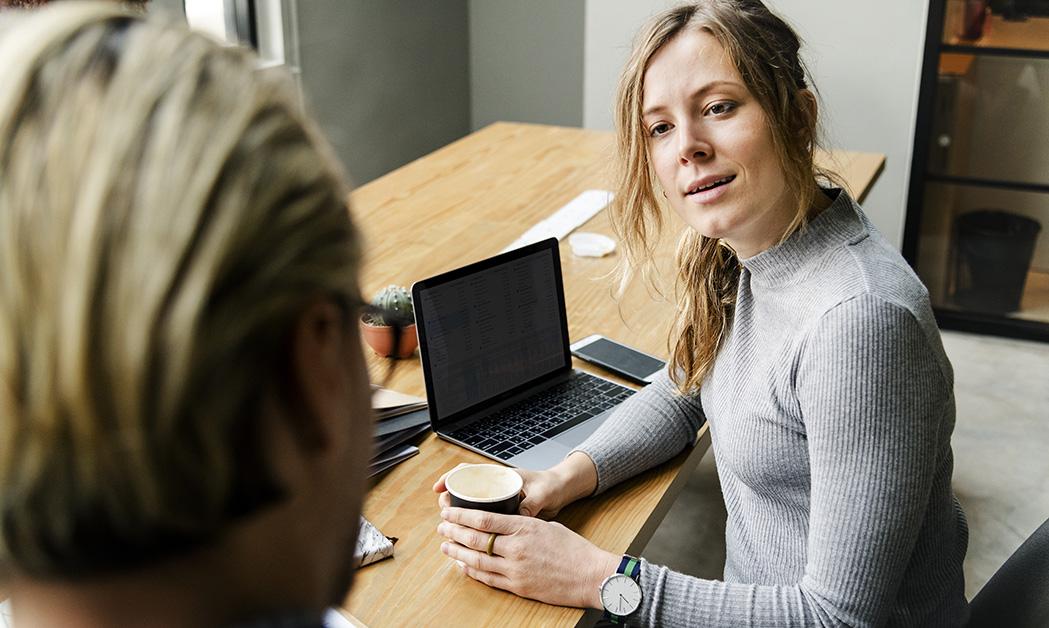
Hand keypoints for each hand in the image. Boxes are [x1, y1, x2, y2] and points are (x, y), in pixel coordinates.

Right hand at [432, 451, 597, 517]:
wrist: (563, 491)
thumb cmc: (552, 486)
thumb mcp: (542, 493)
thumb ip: (531, 503)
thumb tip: (521, 514)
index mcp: (501, 477)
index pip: (468, 472)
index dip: (450, 478)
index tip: (439, 489)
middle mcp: (496, 488)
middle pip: (464, 492)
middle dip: (450, 503)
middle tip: (444, 516)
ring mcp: (499, 501)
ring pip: (472, 508)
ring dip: (460, 517)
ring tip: (451, 530)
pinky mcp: (504, 514)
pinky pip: (484, 520)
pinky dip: (474, 528)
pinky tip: (468, 539)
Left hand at [436, 507, 619, 608]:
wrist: (591, 576)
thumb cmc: (574, 550)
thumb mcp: (546, 526)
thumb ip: (522, 524)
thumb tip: (502, 523)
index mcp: (524, 528)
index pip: (484, 519)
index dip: (461, 515)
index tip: (448, 511)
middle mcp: (516, 549)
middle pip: (475, 539)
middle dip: (454, 531)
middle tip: (441, 527)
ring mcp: (515, 570)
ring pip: (476, 560)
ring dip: (457, 553)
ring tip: (445, 546)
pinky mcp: (518, 587)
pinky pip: (488, 579)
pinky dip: (472, 571)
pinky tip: (463, 566)